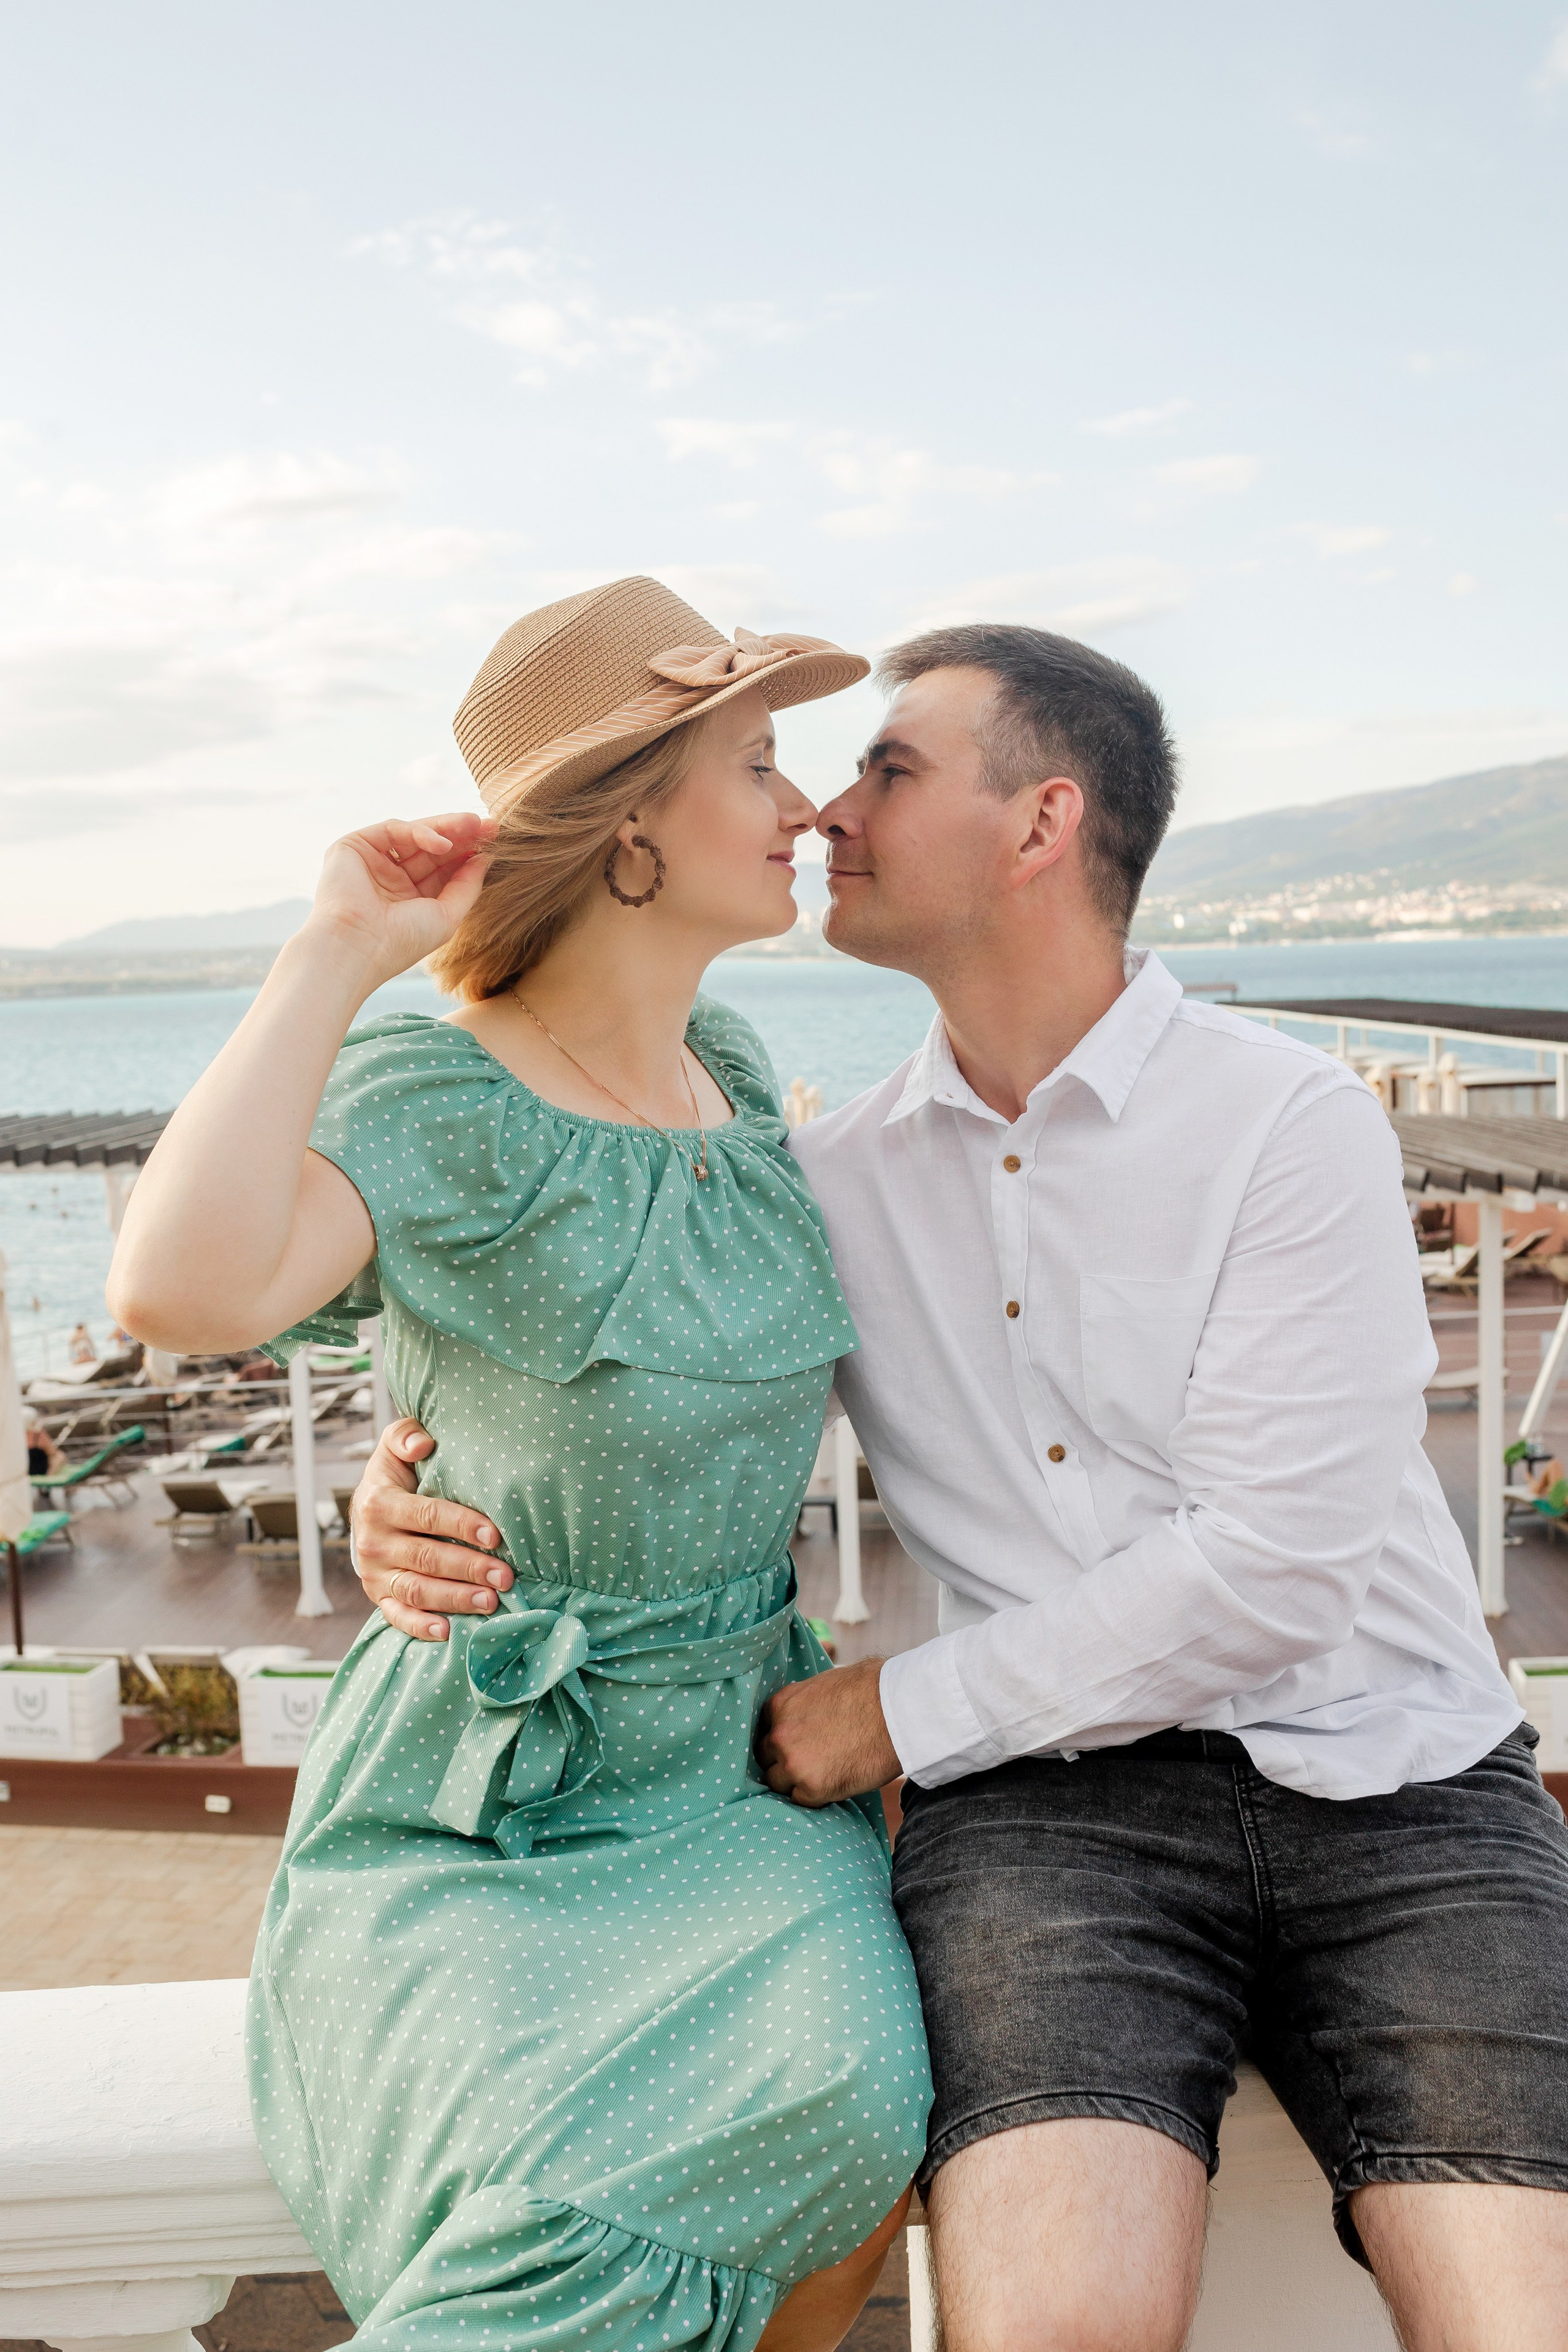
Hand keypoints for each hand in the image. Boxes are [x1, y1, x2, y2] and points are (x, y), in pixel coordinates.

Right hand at [303, 811, 497, 990]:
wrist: (356, 947)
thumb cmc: (401, 942)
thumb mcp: (447, 915)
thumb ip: (467, 885)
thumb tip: (487, 858)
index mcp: (410, 898)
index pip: (444, 868)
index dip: (469, 853)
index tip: (496, 841)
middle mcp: (391, 878)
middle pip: (433, 848)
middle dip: (463, 836)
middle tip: (490, 825)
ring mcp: (373, 861)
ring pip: (415, 834)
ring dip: (447, 828)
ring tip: (475, 825)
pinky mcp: (354, 846)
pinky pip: (394, 830)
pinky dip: (420, 833)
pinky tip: (443, 844)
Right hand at [351, 1416, 513, 1641]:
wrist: (366, 1511)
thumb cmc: (396, 1476)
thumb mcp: (394, 1448)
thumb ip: (405, 1435)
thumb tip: (422, 1443)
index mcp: (379, 1502)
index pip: (428, 1515)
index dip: (462, 1525)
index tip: (496, 1535)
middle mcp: (373, 1541)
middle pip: (427, 1558)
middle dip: (469, 1568)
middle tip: (506, 1576)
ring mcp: (374, 1573)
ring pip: (416, 1590)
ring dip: (455, 1599)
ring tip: (491, 1602)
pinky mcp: (378, 1596)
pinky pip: (396, 1617)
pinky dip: (420, 1627)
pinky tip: (448, 1631)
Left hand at [756, 1656, 899, 1805]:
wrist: (897, 1710)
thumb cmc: (871, 1690)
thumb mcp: (825, 1684)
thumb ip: (805, 1703)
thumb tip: (807, 1711)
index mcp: (780, 1704)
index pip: (765, 1729)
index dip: (780, 1739)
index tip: (793, 1744)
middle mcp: (779, 1734)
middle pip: (766, 1757)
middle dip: (782, 1761)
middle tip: (807, 1762)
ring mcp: (793, 1763)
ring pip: (777, 1783)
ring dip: (794, 1782)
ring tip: (820, 1776)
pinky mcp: (812, 1787)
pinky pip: (802, 1801)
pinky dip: (815, 1796)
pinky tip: (833, 1784)